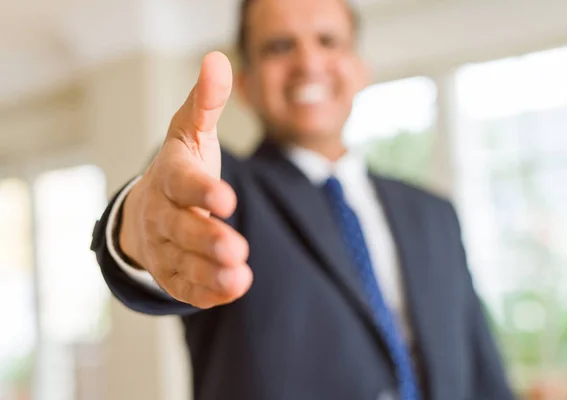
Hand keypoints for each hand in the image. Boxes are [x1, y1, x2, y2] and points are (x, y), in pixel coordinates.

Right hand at [119, 51, 251, 308]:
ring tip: (239, 275)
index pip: (182, 183)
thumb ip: (206, 102)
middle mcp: (162, 213)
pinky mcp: (172, 272)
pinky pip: (186, 285)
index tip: (228, 199)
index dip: (203, 190)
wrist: (149, 208)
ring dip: (209, 271)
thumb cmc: (180, 166)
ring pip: (183, 261)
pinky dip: (207, 290)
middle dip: (206, 239)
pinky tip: (235, 289)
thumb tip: (218, 60)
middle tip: (236, 248)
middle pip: (180, 228)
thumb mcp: (190, 131)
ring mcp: (164, 246)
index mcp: (169, 175)